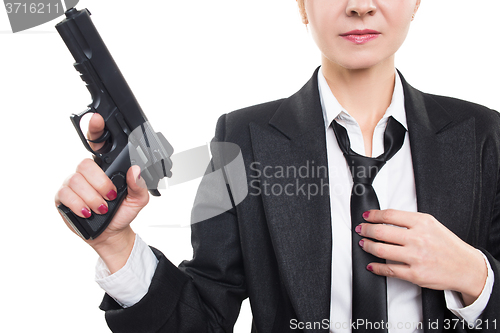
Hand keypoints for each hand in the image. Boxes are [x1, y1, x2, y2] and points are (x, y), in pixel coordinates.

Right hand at [55, 113, 149, 272]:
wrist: (111, 233)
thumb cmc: (123, 211)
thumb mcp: (139, 200)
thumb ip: (140, 184)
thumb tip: (136, 169)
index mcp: (106, 167)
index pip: (98, 143)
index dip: (95, 129)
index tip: (96, 118)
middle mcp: (88, 172)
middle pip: (85, 164)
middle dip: (100, 183)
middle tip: (110, 197)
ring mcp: (74, 183)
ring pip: (76, 180)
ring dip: (92, 197)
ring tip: (102, 208)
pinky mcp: (63, 197)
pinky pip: (65, 194)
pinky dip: (78, 204)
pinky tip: (87, 212)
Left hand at [357, 209, 486, 305]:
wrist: (465, 267)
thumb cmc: (447, 245)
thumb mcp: (431, 224)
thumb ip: (409, 221)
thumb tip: (384, 219)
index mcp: (422, 223)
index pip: (389, 215)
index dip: (373, 215)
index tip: (366, 216)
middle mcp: (418, 239)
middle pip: (381, 231)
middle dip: (365, 230)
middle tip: (361, 230)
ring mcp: (415, 257)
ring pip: (380, 250)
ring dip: (367, 246)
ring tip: (364, 244)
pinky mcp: (415, 274)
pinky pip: (389, 270)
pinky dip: (376, 267)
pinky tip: (372, 264)